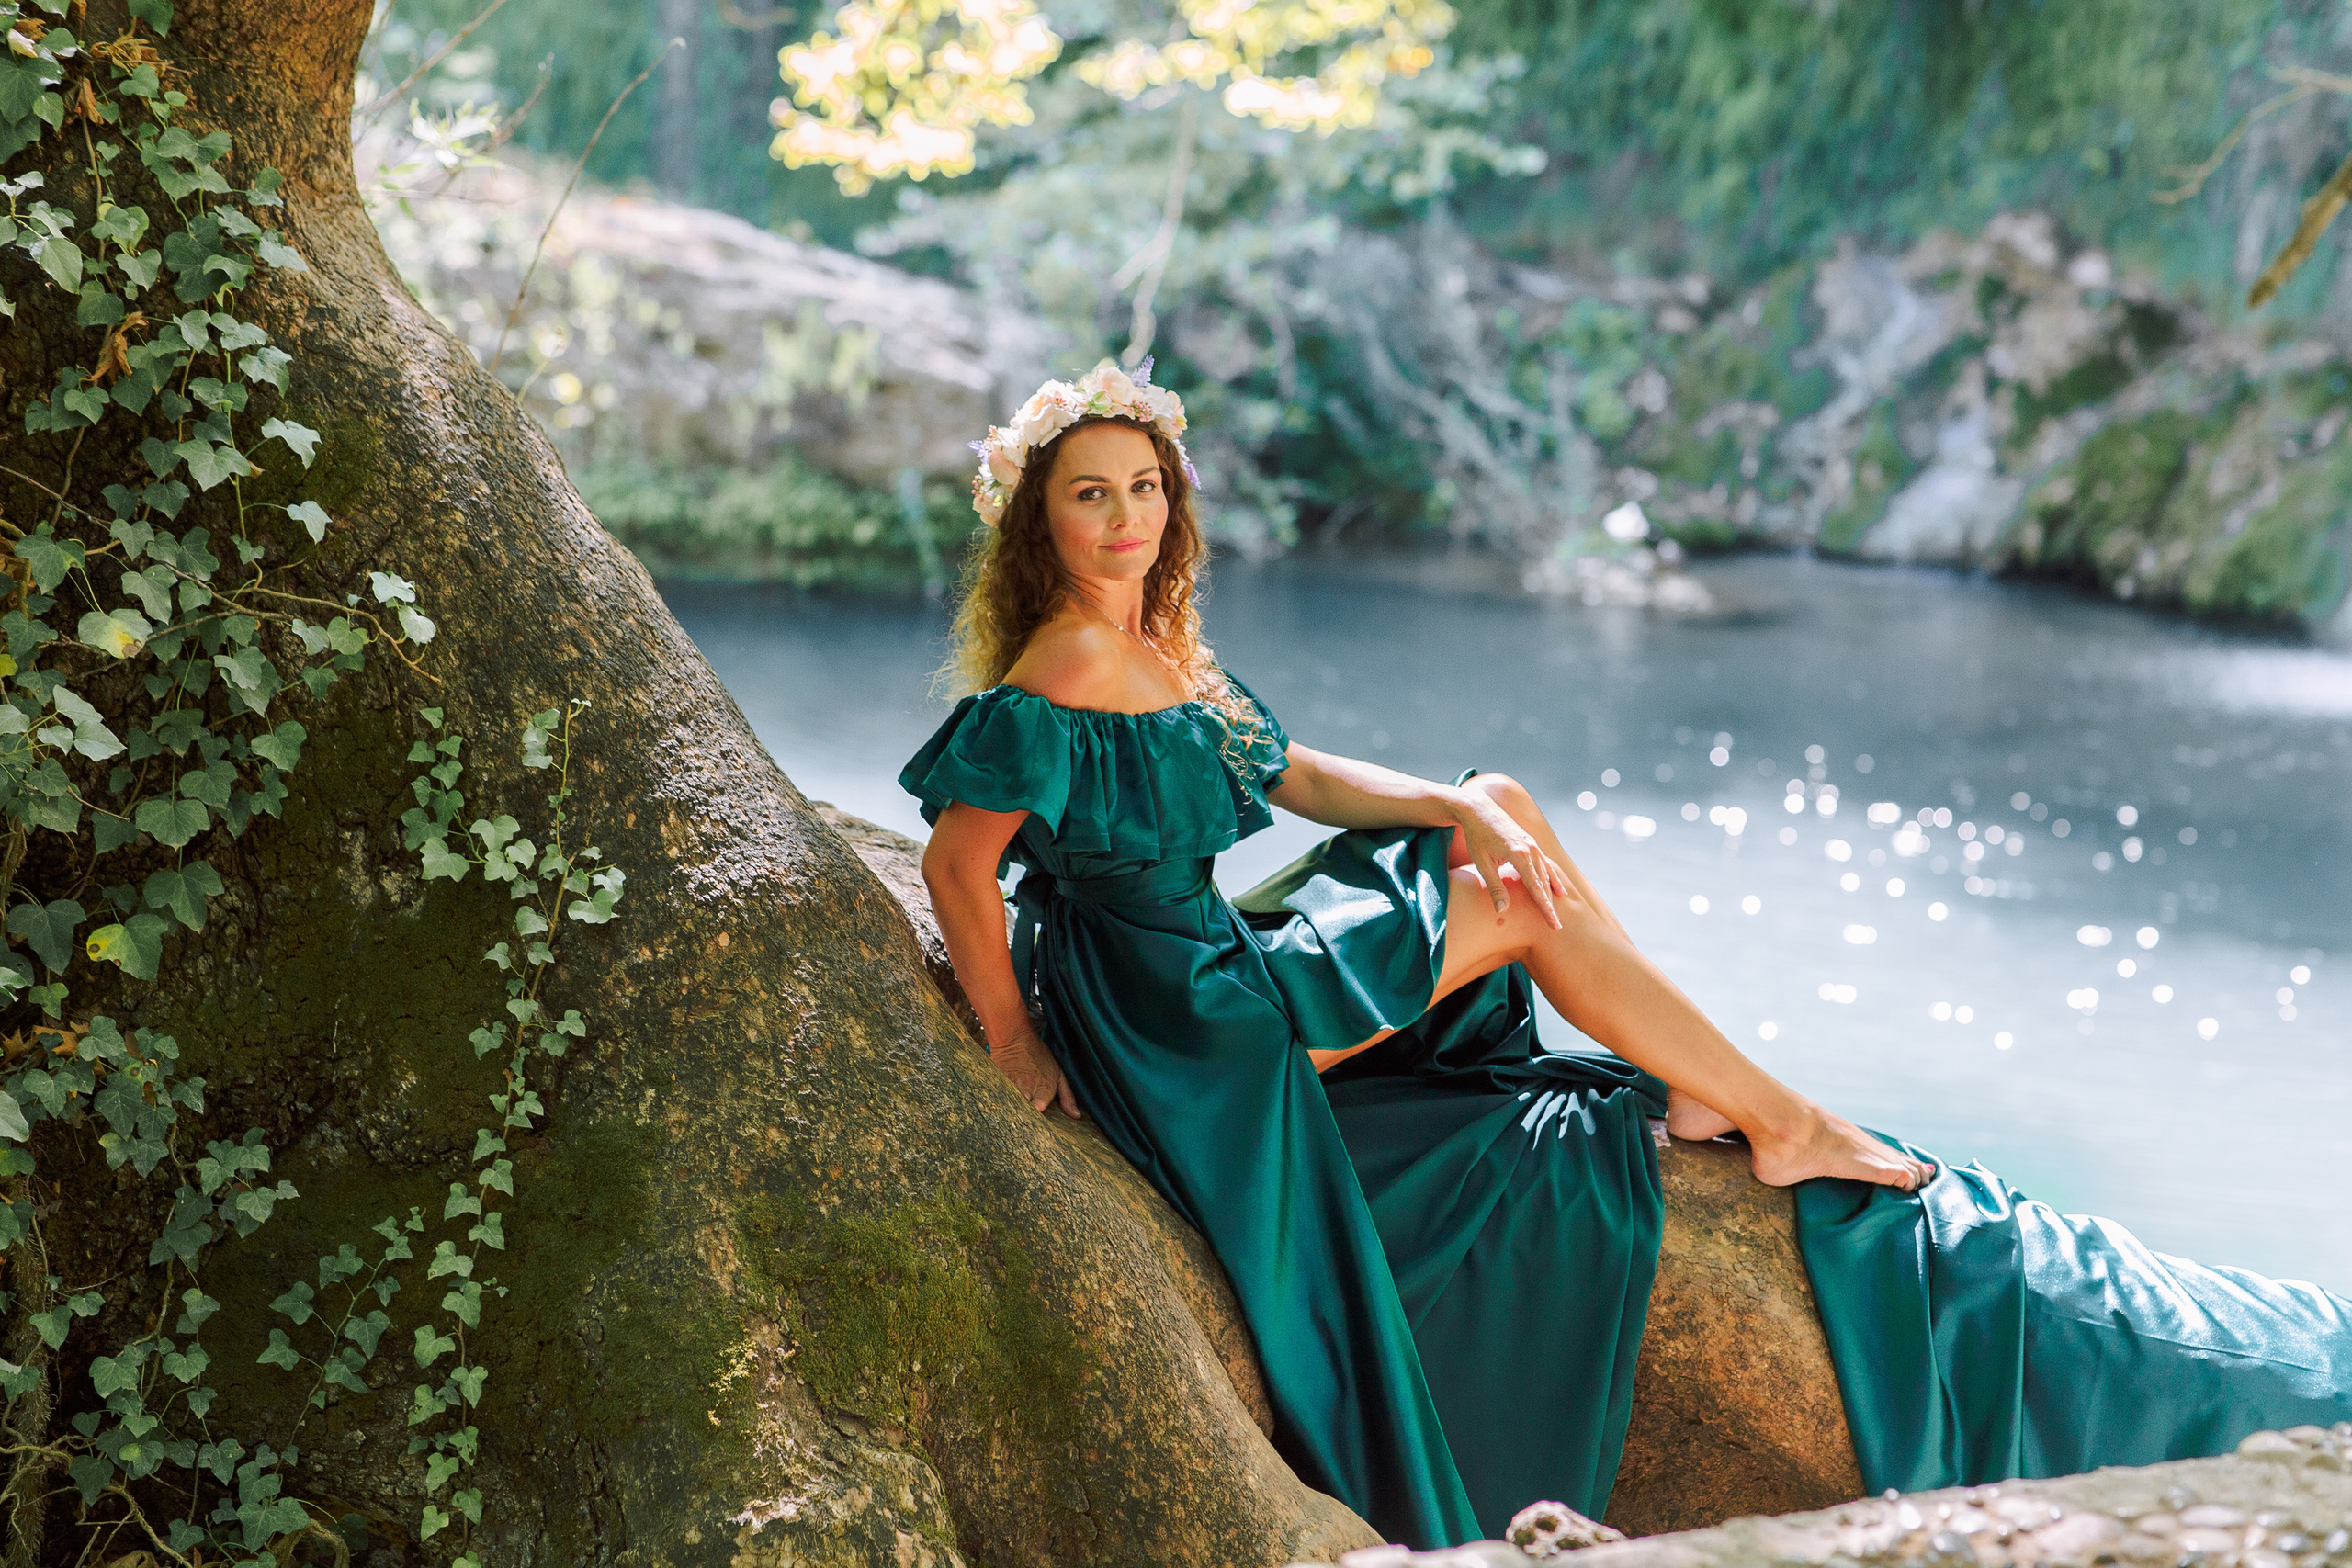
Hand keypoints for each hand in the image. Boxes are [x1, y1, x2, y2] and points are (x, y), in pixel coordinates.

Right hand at [992, 1030, 1082, 1117]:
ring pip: (1011, 1108)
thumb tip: (1076, 1116)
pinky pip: (998, 1100)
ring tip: (1013, 1118)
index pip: (1039, 1112)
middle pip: (1024, 1113)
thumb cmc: (1039, 1057)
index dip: (1038, 1120)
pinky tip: (1002, 1107)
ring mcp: (1011, 1088)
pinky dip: (1000, 1105)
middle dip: (1024, 1120)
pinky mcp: (998, 1085)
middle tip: (1025, 1125)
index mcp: (1044, 1090)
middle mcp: (1028, 1090)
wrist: (1015, 1040)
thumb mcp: (1059, 1074)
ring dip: (1012, 1113)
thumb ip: (1067, 1097)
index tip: (1038, 1123)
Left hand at [1454, 790, 1571, 928]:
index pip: (1536, 888)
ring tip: (1560, 909)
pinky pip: (1545, 863)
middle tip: (1557, 926)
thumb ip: (1494, 887)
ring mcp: (1533, 845)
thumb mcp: (1482, 863)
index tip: (1553, 924)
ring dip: (1554, 892)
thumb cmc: (1477, 837)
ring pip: (1547, 873)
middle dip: (1551, 905)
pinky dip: (1552, 877)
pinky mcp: (1530, 842)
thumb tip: (1503, 911)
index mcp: (1519, 856)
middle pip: (1545, 883)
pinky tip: (1558, 888)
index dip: (1545, 908)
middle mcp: (1531, 850)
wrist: (1478, 808)